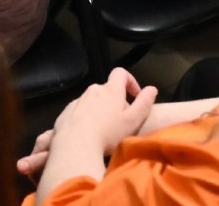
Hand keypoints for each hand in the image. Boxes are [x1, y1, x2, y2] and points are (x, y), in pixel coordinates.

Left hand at [22, 72, 157, 179]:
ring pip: (93, 101)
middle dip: (116, 102)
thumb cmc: (108, 133)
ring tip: (105, 131)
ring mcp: (77, 100)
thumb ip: (144, 103)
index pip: (121, 73)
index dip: (130, 81)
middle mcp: (93, 90)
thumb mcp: (133, 120)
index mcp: (110, 90)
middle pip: (107, 90)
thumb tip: (152, 88)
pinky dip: (87, 118)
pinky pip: (80, 111)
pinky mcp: (66, 112)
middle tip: (122, 122)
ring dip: (101, 111)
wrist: (75, 145)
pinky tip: (89, 135)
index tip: (135, 97)